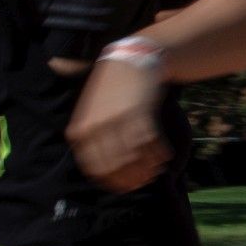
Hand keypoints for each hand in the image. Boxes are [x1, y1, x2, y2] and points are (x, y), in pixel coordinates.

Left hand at [67, 59, 171, 192]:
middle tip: (144, 182)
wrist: (130, 59)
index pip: (94, 167)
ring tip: (156, 171)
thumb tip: (105, 169)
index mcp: (81, 129)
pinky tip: (164, 157)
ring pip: (135, 159)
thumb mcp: (90, 111)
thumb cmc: (110, 87)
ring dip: (148, 169)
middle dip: (132, 179)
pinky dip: (159, 154)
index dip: (112, 181)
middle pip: (115, 166)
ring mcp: (119, 121)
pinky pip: (151, 144)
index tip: (124, 187)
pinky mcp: (141, 114)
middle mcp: (97, 127)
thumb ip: (92, 137)